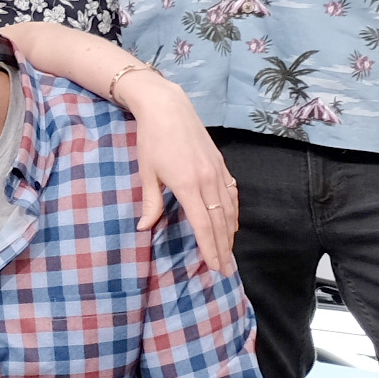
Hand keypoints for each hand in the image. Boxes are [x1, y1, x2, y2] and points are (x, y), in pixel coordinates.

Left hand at [119, 69, 238, 269]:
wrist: (168, 107)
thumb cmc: (151, 140)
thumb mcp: (146, 173)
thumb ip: (150, 202)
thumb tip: (145, 228)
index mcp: (188, 185)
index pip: (202, 225)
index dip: (209, 248)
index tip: (214, 266)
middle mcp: (208, 180)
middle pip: (219, 222)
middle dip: (223, 248)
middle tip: (226, 270)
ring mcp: (217, 171)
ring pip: (229, 209)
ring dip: (230, 232)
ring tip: (229, 252)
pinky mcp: (220, 163)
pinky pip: (231, 193)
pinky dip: (233, 211)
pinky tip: (232, 222)